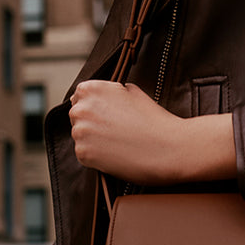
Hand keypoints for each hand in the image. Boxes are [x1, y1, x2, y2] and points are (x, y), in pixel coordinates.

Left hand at [69, 80, 236, 183]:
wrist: (168, 147)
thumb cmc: (154, 120)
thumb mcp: (133, 92)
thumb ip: (112, 91)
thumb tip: (104, 96)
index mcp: (92, 89)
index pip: (80, 95)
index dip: (94, 105)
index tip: (105, 113)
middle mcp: (81, 108)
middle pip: (77, 115)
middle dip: (91, 121)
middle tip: (113, 130)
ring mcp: (80, 132)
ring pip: (80, 135)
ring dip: (93, 139)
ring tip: (117, 142)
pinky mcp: (83, 153)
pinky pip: (84, 153)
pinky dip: (96, 155)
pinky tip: (115, 153)